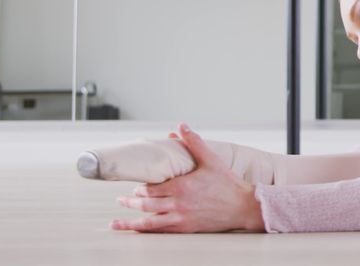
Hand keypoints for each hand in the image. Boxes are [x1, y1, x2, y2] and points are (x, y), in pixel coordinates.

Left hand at [110, 122, 265, 232]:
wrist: (243, 206)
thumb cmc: (228, 184)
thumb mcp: (211, 160)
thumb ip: (193, 143)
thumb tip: (181, 126)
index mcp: (181, 186)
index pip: (151, 188)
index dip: (140, 188)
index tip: (136, 186)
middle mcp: (177, 204)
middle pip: (145, 204)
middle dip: (130, 202)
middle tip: (121, 199)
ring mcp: (180, 218)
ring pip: (148, 222)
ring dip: (130, 222)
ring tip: (116, 223)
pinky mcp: (185, 228)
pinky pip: (160, 232)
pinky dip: (146, 231)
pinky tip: (138, 231)